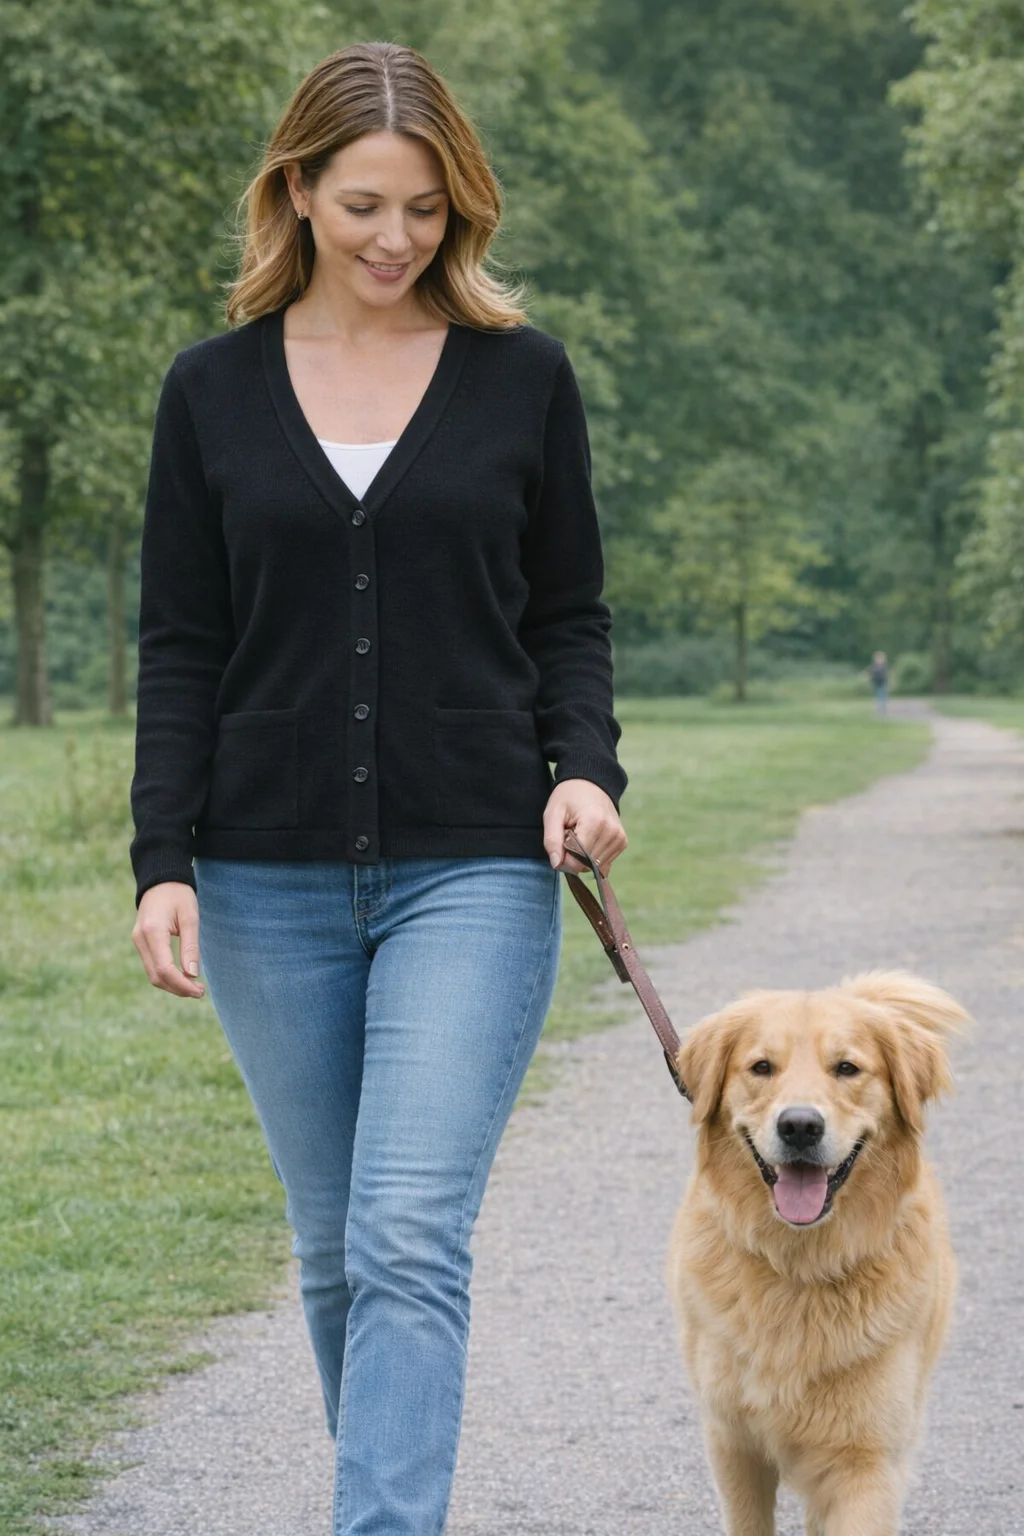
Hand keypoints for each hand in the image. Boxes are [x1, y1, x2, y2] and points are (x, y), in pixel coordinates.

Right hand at [132, 881, 205, 998]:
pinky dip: (166, 975)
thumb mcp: (190, 917)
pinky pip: (151, 965)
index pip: (164, 969)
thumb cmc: (178, 895)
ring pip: (152, 974)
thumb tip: (192, 974)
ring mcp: (138, 941)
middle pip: (156, 976)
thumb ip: (190, 946)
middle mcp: (140, 939)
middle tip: (200, 992)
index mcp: (152, 932)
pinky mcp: (141, 942)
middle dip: (178, 989)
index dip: (182, 985)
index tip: (200, 991)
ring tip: (194, 986)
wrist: (161, 879)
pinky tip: (182, 976)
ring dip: (172, 984)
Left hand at [542, 778, 626, 874]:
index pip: (577, 861)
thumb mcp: (552, 814)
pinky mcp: (622, 842)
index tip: (560, 842)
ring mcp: (619, 838)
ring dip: (583, 857)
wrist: (590, 784)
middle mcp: (611, 832)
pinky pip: (604, 863)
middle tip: (570, 836)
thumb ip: (552, 840)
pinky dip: (593, 857)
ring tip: (580, 835)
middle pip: (587, 865)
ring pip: (595, 867)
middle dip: (573, 857)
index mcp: (594, 822)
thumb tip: (557, 864)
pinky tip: (590, 840)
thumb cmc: (568, 798)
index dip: (564, 858)